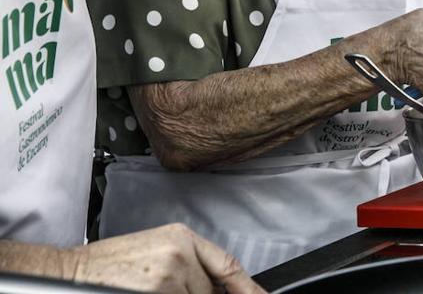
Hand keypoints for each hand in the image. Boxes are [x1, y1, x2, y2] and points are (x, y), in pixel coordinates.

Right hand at [69, 223, 261, 293]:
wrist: (71, 271)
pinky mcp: (157, 292)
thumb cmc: (110, 266)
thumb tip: (219, 288)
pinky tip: (148, 290)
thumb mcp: (158, 252)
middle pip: (210, 291)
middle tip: (170, 288)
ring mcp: (169, 275)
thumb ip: (191, 266)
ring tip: (150, 287)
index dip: (248, 288)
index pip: (227, 266)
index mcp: (183, 237)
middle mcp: (181, 253)